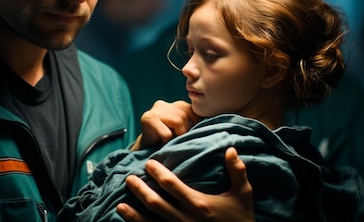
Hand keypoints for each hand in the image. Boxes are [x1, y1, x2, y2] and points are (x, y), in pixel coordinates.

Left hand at [116, 147, 254, 221]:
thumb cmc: (241, 218)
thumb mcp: (243, 194)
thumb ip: (237, 171)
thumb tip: (230, 148)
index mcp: (199, 204)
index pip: (172, 186)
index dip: (158, 174)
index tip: (149, 163)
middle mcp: (186, 219)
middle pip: (156, 202)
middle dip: (140, 190)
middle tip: (129, 178)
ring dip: (134, 213)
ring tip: (120, 203)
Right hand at [131, 100, 201, 150]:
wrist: (144, 152)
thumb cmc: (166, 143)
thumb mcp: (182, 131)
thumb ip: (192, 124)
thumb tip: (213, 126)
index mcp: (175, 105)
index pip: (192, 110)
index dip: (196, 125)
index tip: (194, 136)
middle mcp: (163, 104)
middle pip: (185, 115)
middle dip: (185, 132)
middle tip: (177, 141)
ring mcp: (155, 110)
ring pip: (178, 121)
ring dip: (176, 137)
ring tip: (169, 142)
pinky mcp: (148, 118)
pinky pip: (166, 133)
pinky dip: (166, 142)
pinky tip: (160, 143)